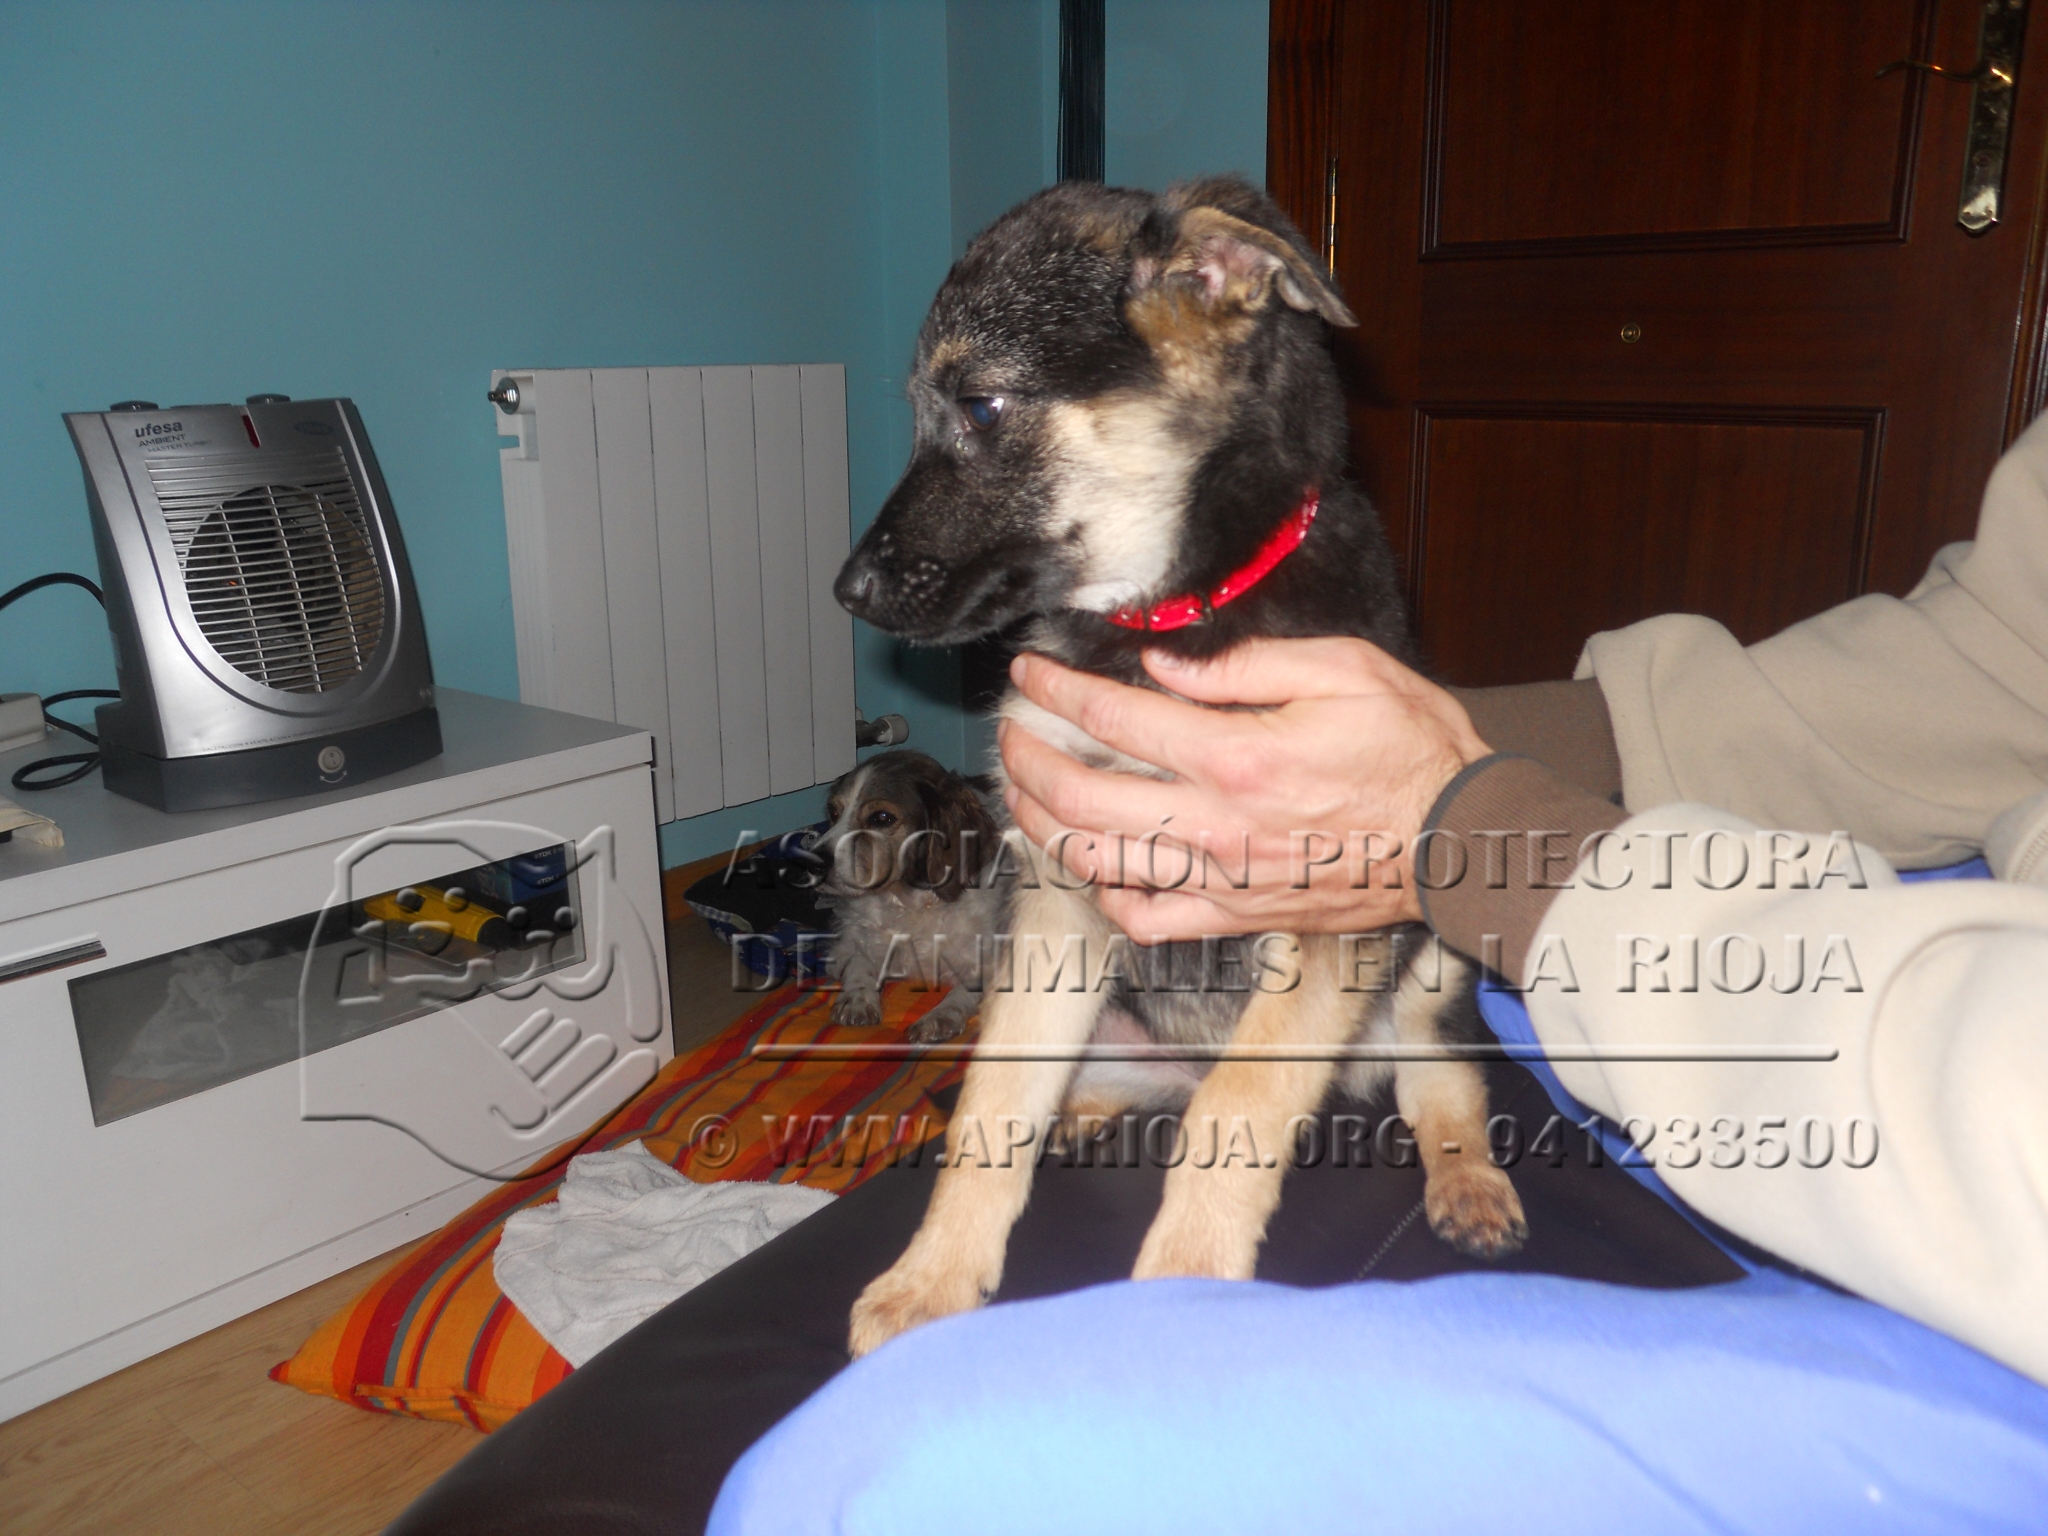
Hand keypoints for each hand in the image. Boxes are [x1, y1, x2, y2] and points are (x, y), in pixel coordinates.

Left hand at [999, 637, 1490, 938]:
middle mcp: (1218, 825)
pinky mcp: (1236, 915)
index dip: (1056, 692)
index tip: (1030, 672)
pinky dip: (1103, 895)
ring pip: (1097, 865)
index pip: (1115, 720)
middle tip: (1011, 733)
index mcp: (1240, 756)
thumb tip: (1162, 667)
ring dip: (1043, 826)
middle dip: (1027, 761)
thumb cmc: (1412, 749)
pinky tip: (1092, 867)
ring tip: (1026, 792)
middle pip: (1081, 801)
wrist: (1461, 839)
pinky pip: (1146, 921)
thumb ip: (1244, 664)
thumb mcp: (1345, 669)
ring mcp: (1222, 879)